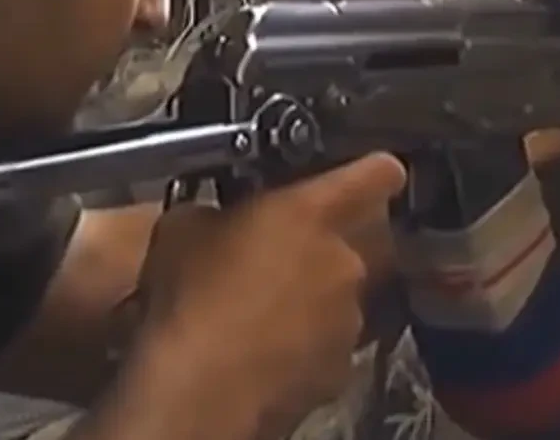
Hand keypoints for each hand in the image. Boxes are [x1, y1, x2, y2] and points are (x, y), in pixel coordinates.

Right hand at [128, 154, 405, 439]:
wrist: (202, 391)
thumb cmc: (191, 296)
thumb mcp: (183, 227)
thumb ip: (219, 211)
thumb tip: (220, 219)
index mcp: (312, 213)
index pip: (376, 174)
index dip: (376, 170)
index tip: (376, 170)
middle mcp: (345, 263)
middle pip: (357, 242)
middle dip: (326, 247)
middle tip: (281, 257)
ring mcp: (349, 321)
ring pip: (343, 298)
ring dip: (315, 300)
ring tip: (264, 314)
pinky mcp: (342, 372)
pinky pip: (330, 345)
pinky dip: (306, 346)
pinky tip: (267, 354)